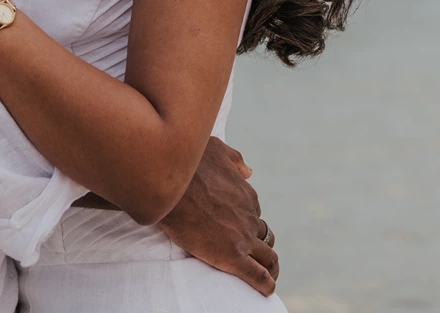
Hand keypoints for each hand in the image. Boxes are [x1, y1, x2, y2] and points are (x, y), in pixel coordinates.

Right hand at [156, 138, 277, 295]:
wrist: (169, 184)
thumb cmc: (187, 164)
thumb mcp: (215, 149)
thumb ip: (234, 159)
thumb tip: (249, 171)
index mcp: (245, 195)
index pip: (253, 212)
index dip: (248, 222)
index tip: (239, 228)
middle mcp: (248, 216)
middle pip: (263, 234)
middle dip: (262, 244)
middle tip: (256, 254)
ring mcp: (243, 237)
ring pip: (267, 256)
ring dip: (270, 266)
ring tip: (269, 274)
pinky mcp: (232, 257)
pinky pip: (257, 276)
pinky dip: (265, 284)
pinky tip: (267, 290)